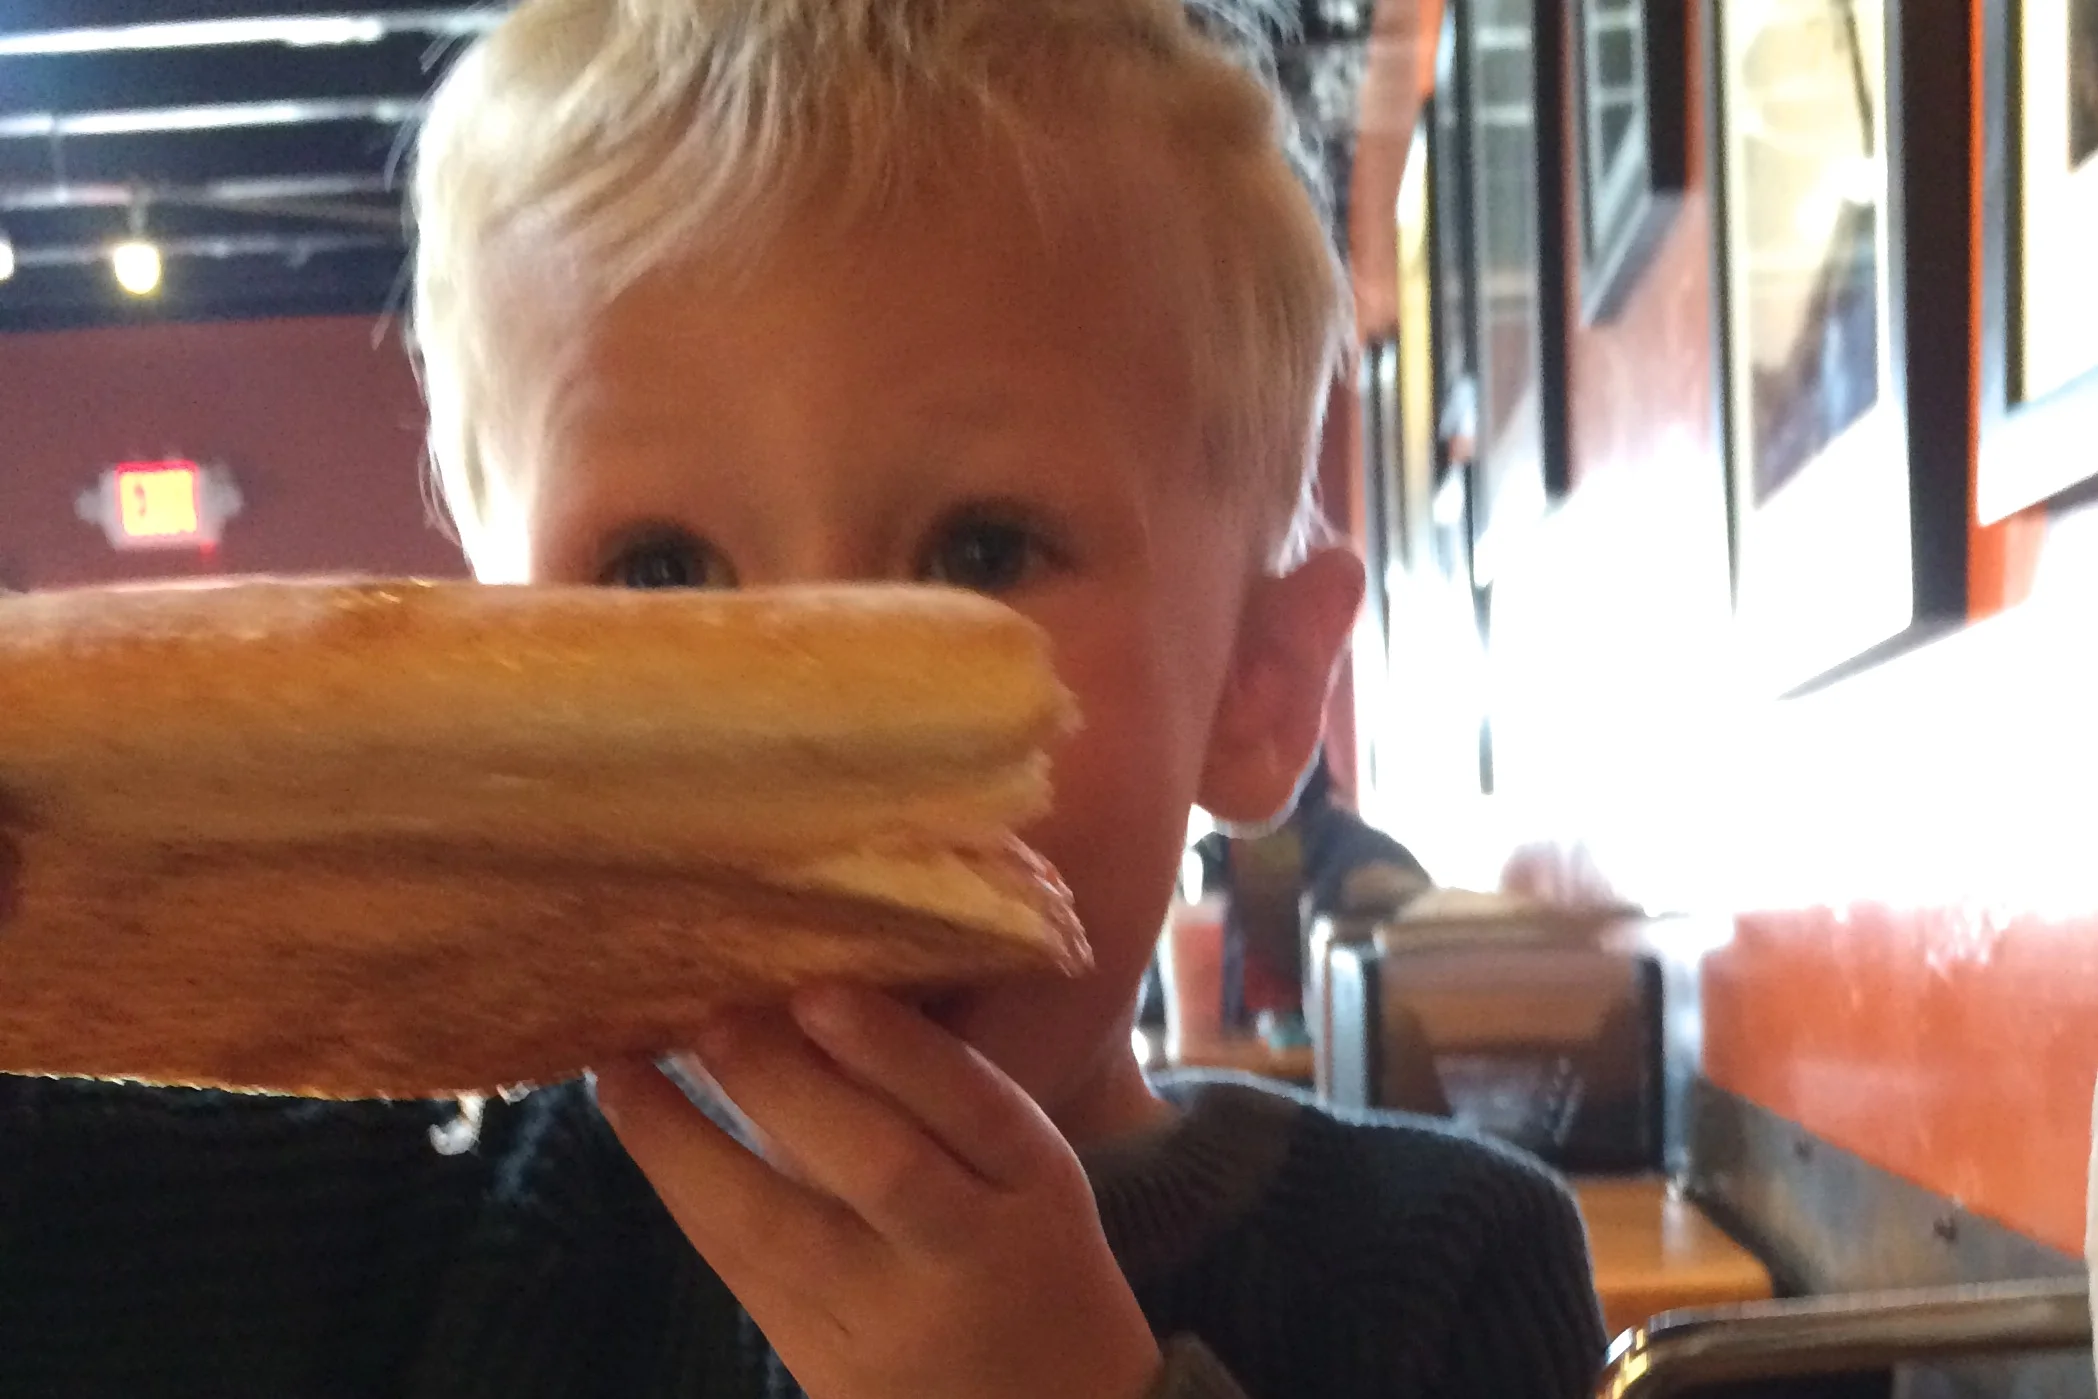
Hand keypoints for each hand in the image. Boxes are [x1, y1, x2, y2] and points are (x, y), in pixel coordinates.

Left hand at [591, 986, 1162, 1398]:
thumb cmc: (1017, 1250)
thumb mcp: (1018, 1172)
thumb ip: (932, 1096)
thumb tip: (799, 982)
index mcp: (1035, 1187)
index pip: (976, 1107)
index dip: (894, 1048)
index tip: (818, 988)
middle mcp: (967, 1252)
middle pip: (881, 1166)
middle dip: (786, 1084)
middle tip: (710, 1014)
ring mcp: (887, 1320)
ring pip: (779, 1231)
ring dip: (684, 1144)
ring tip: (620, 1069)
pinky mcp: (820, 1363)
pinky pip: (741, 1271)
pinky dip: (682, 1192)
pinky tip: (639, 1126)